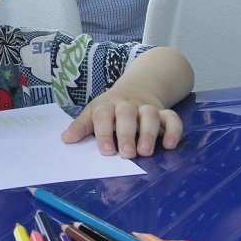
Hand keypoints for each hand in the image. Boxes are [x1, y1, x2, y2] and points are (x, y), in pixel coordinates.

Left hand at [61, 86, 182, 158]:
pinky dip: (174, 130)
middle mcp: (127, 105)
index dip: (103, 132)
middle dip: (126, 134)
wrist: (137, 87)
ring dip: (149, 132)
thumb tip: (66, 139)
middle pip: (126, 114)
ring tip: (145, 152)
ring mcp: (146, 108)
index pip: (102, 115)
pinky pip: (172, 118)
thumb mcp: (94, 113)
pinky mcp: (163, 113)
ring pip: (150, 114)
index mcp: (106, 106)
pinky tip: (170, 144)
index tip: (106, 151)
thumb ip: (82, 127)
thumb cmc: (111, 109)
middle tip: (127, 153)